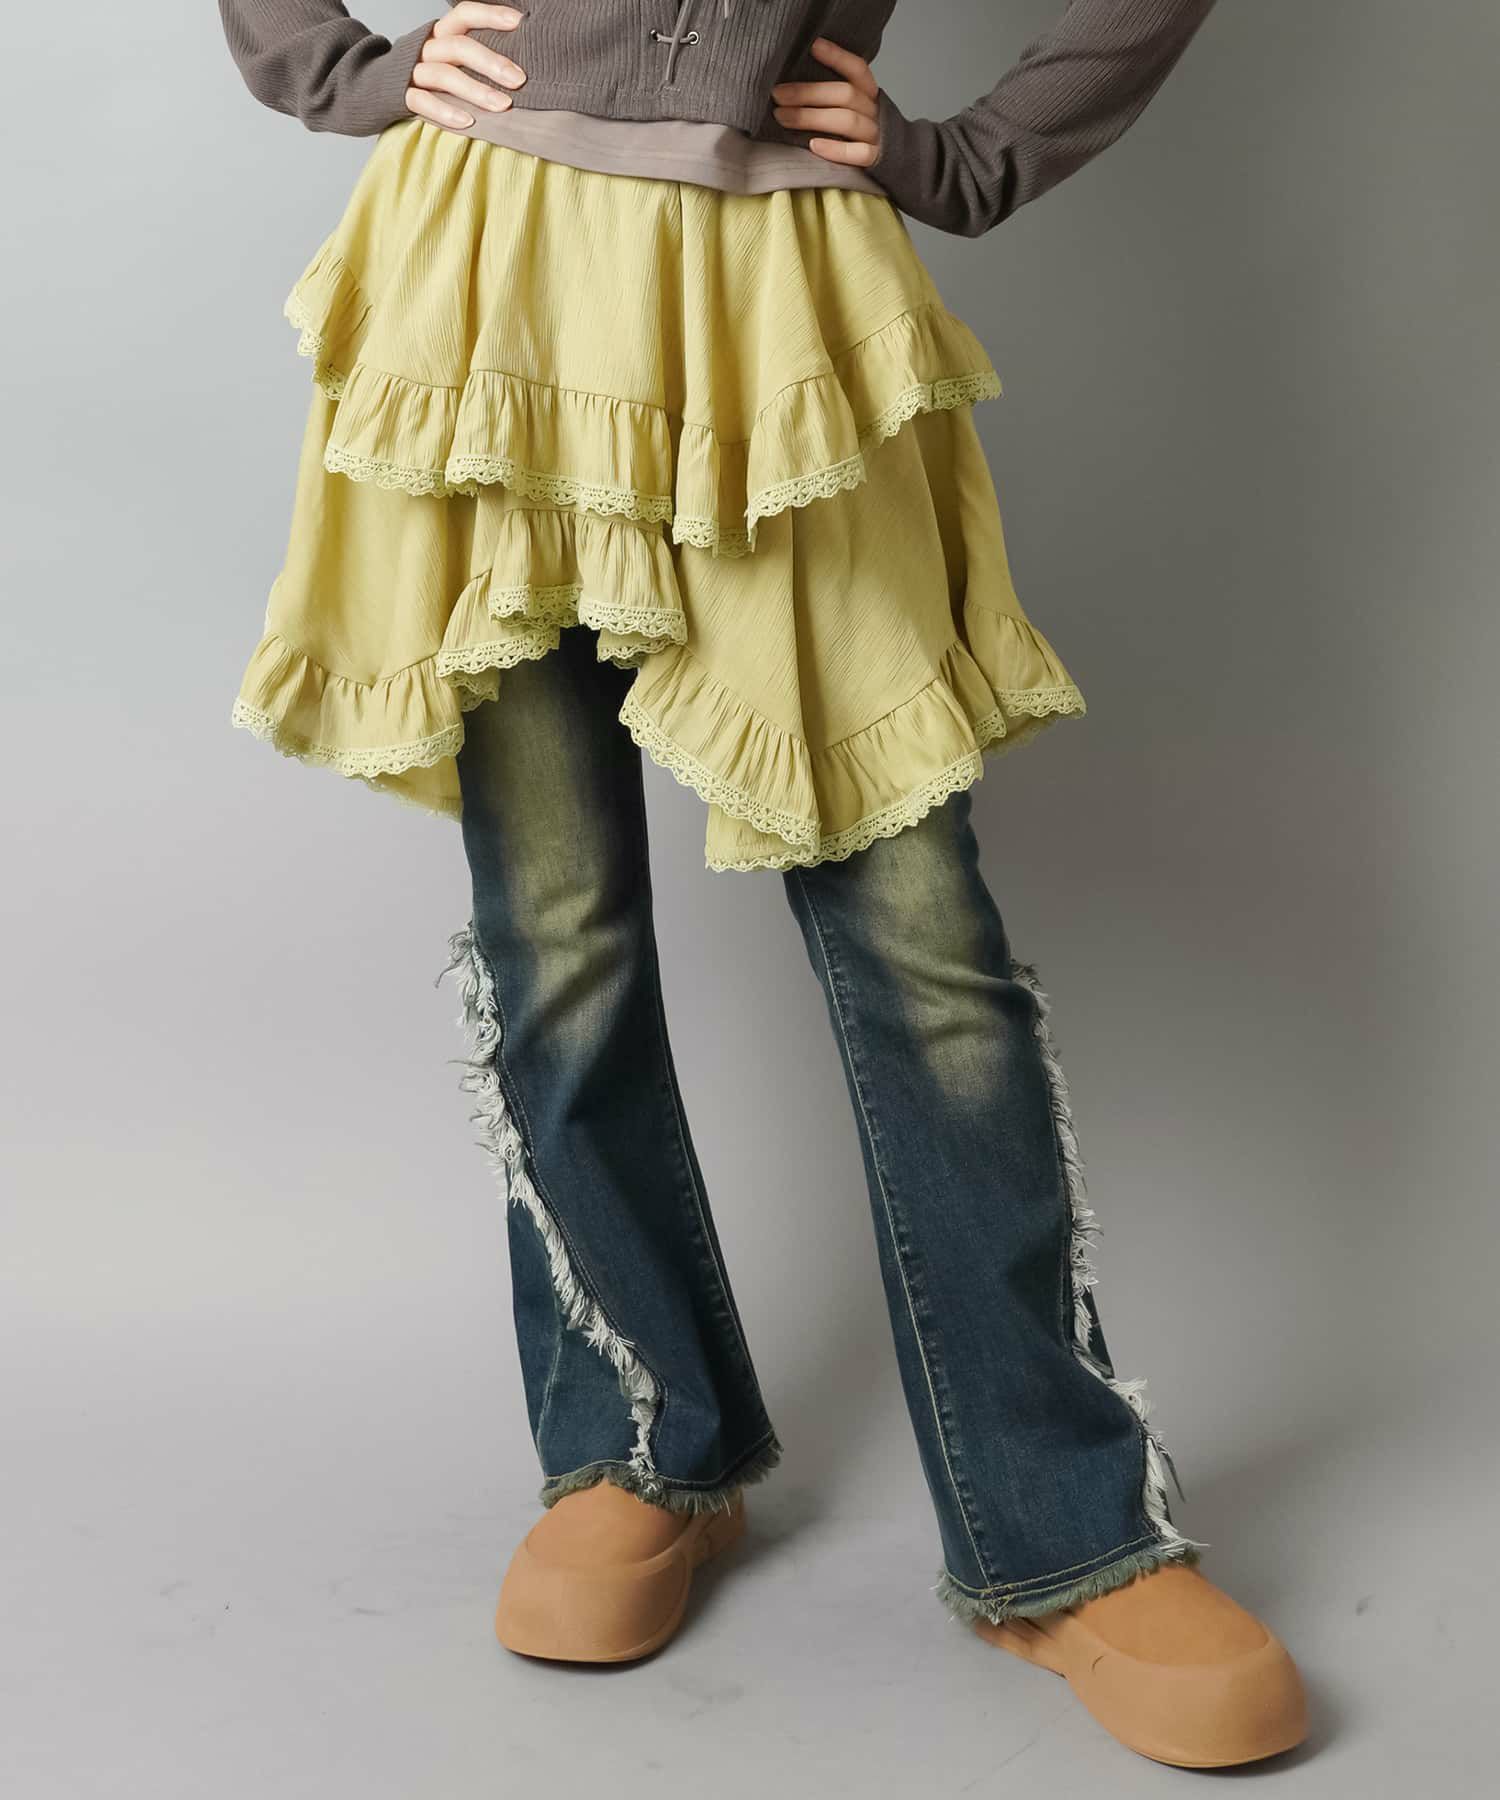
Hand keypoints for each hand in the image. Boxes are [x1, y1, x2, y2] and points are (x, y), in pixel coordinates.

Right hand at [406, 4, 527, 130]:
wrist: (373, 86)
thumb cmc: (423, 73)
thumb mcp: (445, 56)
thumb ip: (471, 55)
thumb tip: (516, 67)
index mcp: (439, 34)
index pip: (464, 14)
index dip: (491, 15)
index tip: (519, 22)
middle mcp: (426, 48)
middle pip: (458, 46)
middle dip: (491, 62)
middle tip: (519, 79)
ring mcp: (412, 71)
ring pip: (444, 75)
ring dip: (476, 90)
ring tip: (503, 105)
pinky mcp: (400, 96)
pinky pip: (422, 101)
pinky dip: (445, 111)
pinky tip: (468, 122)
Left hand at [770, 38, 880, 167]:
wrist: (884, 168)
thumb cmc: (851, 135)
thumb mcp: (846, 109)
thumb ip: (828, 96)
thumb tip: (789, 85)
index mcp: (868, 93)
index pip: (857, 69)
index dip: (838, 57)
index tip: (814, 47)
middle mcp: (874, 111)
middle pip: (845, 95)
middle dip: (808, 93)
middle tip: (778, 95)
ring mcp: (876, 136)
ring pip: (847, 121)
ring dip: (811, 118)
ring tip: (783, 118)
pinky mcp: (876, 160)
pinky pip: (858, 154)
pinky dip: (835, 149)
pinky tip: (813, 145)